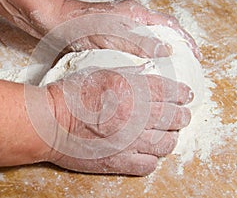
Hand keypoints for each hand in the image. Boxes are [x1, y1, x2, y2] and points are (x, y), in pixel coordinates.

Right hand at [43, 66, 192, 175]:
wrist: (49, 122)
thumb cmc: (71, 95)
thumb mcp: (101, 73)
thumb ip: (129, 75)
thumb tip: (149, 77)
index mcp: (130, 90)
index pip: (169, 90)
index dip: (182, 93)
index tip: (187, 95)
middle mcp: (133, 116)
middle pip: (173, 118)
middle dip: (182, 116)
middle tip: (182, 115)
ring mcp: (127, 142)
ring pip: (166, 143)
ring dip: (171, 137)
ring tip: (169, 134)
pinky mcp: (117, 162)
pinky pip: (148, 164)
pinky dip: (153, 158)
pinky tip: (150, 152)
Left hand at [52, 0, 201, 59]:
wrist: (58, 23)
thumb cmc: (81, 26)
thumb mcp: (112, 36)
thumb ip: (138, 43)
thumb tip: (167, 50)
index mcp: (135, 14)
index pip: (169, 26)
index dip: (185, 40)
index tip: (196, 55)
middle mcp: (133, 18)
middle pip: (163, 31)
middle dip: (177, 47)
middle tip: (186, 65)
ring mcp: (123, 25)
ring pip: (150, 38)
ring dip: (163, 52)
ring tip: (170, 69)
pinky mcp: (114, 33)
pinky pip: (137, 44)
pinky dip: (146, 55)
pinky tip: (145, 67)